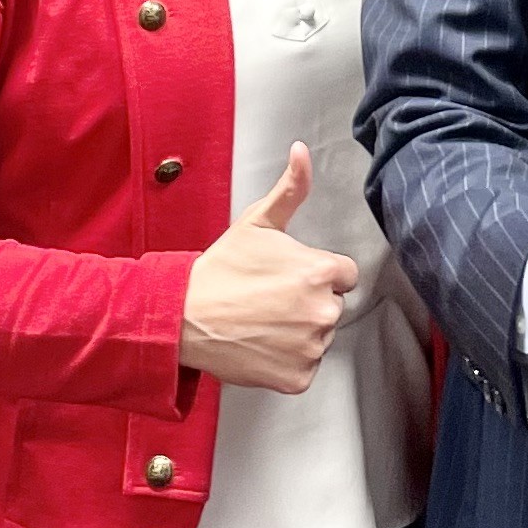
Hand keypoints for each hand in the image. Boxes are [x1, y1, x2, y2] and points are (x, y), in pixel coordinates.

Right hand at [179, 143, 353, 393]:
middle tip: (271, 299)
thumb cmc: (221, 269)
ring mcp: (310, 347)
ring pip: (320, 337)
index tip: (289, 276)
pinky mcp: (298, 378)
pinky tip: (263, 345)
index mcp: (320, 271)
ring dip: (300, 332)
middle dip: (310, 302)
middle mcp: (322, 311)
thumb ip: (290, 188)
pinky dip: (288, 361)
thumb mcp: (257, 223)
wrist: (184, 317)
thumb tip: (301, 150)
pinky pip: (306, 367)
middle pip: (333, 306)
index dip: (318, 273)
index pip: (344, 275)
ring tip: (264, 321)